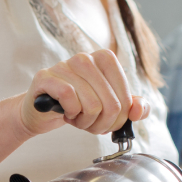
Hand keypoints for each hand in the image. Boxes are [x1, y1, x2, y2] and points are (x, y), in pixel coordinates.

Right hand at [18, 49, 150, 136]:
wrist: (42, 111)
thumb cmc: (77, 106)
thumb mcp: (110, 107)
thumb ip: (132, 107)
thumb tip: (139, 110)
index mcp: (105, 59)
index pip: (125, 98)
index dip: (119, 119)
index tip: (108, 123)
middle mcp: (85, 58)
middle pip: (111, 104)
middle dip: (102, 124)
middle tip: (90, 124)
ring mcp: (64, 65)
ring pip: (91, 105)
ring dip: (85, 122)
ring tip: (76, 118)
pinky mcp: (46, 77)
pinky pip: (70, 100)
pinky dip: (70, 114)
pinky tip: (65, 112)